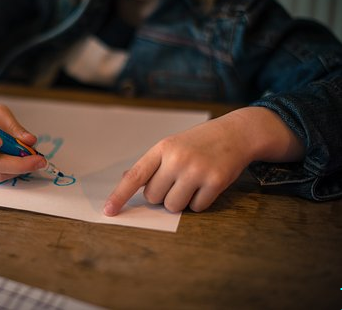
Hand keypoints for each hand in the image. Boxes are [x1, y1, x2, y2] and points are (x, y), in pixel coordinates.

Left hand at [103, 107, 304, 214]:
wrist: (235, 133)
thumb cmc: (197, 142)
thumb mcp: (171, 145)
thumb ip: (150, 164)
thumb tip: (125, 180)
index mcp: (161, 149)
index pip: (135, 177)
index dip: (119, 196)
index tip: (108, 211)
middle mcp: (177, 158)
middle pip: (154, 198)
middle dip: (162, 195)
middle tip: (176, 180)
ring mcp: (196, 170)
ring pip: (173, 206)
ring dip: (180, 201)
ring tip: (191, 183)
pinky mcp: (215, 181)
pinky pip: (196, 208)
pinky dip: (199, 202)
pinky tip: (206, 185)